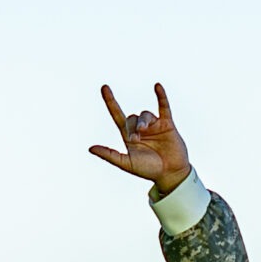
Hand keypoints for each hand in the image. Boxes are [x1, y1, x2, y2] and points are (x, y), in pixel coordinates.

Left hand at [89, 79, 191, 195]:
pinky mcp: (167, 124)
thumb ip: (109, 155)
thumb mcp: (126, 163)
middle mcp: (141, 129)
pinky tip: (157, 87)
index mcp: (129, 136)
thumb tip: (91, 148)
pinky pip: (164, 107)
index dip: (111, 102)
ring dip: (143, 121)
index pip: (117, 115)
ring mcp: (154, 125)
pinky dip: (161, 96)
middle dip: (132, 126)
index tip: (104, 87)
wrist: (169, 174)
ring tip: (144, 130)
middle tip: (136, 139)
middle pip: (131, 117)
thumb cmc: (148, 170)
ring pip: (144, 114)